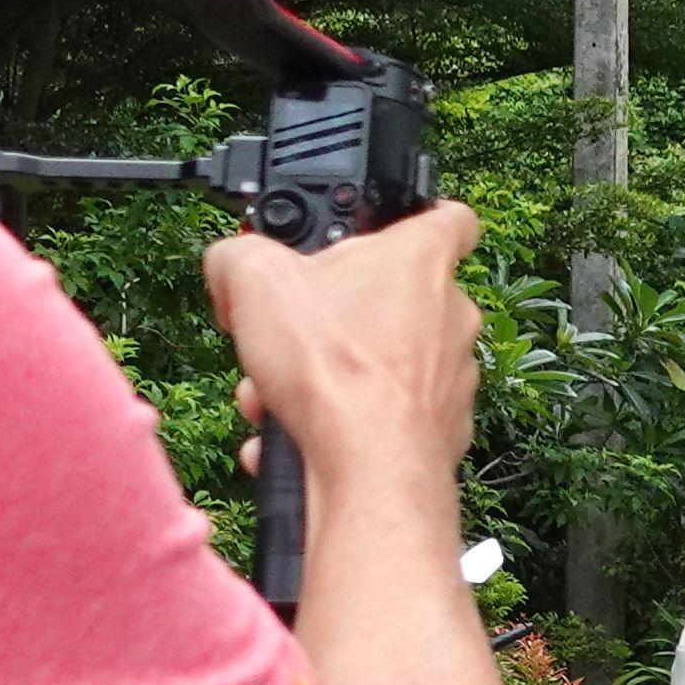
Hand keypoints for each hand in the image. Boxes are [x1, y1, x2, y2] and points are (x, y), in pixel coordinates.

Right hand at [208, 203, 481, 486]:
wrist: (368, 467)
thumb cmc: (333, 369)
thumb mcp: (255, 280)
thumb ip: (240, 255)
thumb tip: (232, 265)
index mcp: (422, 261)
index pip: (449, 216)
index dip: (417, 218)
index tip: (387, 231)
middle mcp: (452, 316)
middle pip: (392, 301)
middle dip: (331, 321)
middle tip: (288, 338)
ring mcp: (453, 378)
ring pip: (381, 366)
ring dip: (325, 378)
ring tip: (275, 396)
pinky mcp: (442, 432)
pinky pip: (382, 420)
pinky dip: (339, 426)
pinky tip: (293, 438)